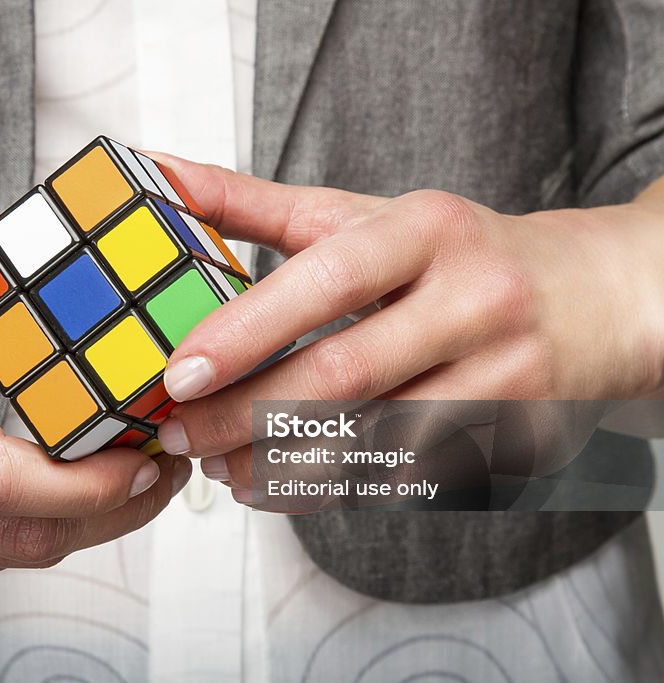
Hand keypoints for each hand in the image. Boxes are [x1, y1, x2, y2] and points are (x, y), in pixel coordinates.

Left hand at [148, 156, 663, 498]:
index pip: (328, 282)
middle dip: (248, 417)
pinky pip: (407, 477)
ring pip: (374, 443)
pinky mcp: (513, 434)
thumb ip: (258, 206)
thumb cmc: (456, 256)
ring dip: (284, 467)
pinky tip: (284, 482)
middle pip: (345, 375)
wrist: (594, 298)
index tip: (179, 374)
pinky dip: (337, 488)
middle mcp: (473, 299)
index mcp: (427, 231)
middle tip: (182, 436)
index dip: (247, 332)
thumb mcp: (367, 217)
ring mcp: (504, 374)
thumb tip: (161, 178)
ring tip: (222, 468)